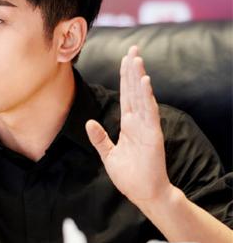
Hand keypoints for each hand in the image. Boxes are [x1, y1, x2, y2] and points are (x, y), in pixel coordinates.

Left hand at [85, 46, 171, 207]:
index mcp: (128, 125)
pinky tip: (144, 82)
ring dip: (139, 78)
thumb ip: (100, 138)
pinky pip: (149, 112)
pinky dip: (147, 97)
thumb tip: (89, 122)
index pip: (126, 95)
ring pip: (142, 97)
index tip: (125, 59)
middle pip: (134, 91)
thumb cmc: (129, 175)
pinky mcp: (152, 135)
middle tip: (133, 49)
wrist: (144, 193)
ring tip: (137, 59)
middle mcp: (138, 122)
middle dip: (132, 70)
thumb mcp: (108, 154)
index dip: (125, 77)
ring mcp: (146, 127)